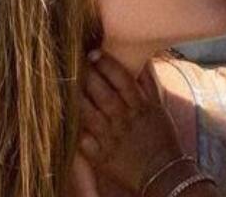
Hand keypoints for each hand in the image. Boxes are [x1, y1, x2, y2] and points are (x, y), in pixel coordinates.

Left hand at [77, 51, 188, 192]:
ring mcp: (110, 138)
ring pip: (88, 114)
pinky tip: (62, 116)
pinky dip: (73, 129)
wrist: (163, 173)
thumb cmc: (162, 137)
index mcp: (140, 106)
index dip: (106, 64)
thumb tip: (142, 60)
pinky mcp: (100, 156)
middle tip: (74, 61)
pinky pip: (82, 140)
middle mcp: (124, 120)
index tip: (93, 53)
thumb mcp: (159, 108)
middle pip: (102, 93)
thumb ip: (149, 84)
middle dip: (87, 75)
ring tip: (65, 84)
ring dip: (76, 97)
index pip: (122, 79)